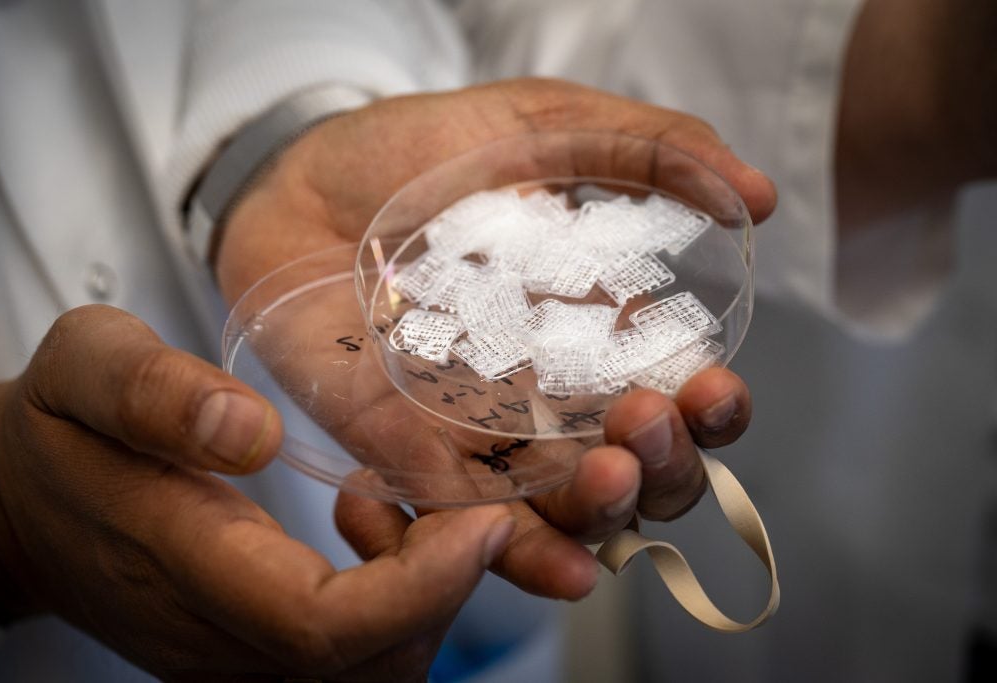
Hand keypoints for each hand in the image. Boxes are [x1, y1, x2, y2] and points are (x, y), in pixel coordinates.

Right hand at [0, 305, 514, 680]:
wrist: (18, 503)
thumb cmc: (59, 431)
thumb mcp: (85, 369)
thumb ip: (153, 393)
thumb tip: (253, 432)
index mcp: (186, 563)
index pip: (321, 627)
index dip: (422, 587)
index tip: (480, 517)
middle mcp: (219, 636)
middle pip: (371, 664)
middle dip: (450, 586)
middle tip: (471, 497)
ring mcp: (236, 655)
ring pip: (375, 669)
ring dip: (429, 591)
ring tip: (408, 498)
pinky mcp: (251, 649)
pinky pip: (353, 656)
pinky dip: (399, 597)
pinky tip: (373, 518)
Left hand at [217, 78, 766, 598]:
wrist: (300, 176)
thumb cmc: (425, 153)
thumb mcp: (545, 127)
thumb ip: (650, 149)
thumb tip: (758, 197)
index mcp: (598, 334)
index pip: (680, 401)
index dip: (713, 412)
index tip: (712, 387)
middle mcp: (552, 401)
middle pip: (640, 476)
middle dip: (666, 470)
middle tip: (646, 420)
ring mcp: (481, 436)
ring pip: (567, 516)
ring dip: (603, 519)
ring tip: (606, 478)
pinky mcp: (409, 458)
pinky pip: (469, 529)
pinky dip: (518, 557)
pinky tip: (563, 567)